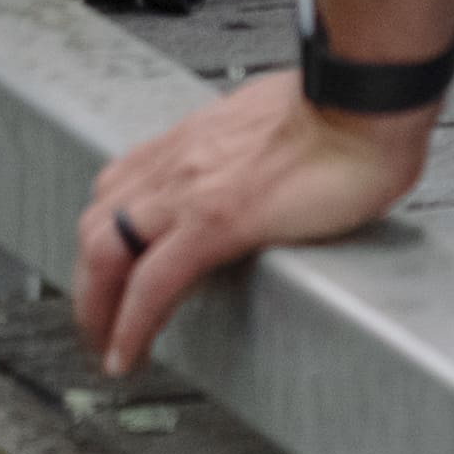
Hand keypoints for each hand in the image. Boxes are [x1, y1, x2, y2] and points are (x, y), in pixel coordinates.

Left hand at [70, 68, 428, 375]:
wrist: (366, 101)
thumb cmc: (343, 109)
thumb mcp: (274, 125)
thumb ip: (251, 150)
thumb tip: (263, 168)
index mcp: (193, 138)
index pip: (118, 187)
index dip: (104, 234)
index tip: (109, 268)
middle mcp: (179, 159)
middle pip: (96, 223)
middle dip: (87, 280)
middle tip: (96, 320)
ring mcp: (190, 188)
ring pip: (105, 251)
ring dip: (97, 305)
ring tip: (107, 344)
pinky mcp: (216, 220)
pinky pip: (153, 282)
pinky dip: (131, 324)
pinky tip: (129, 352)